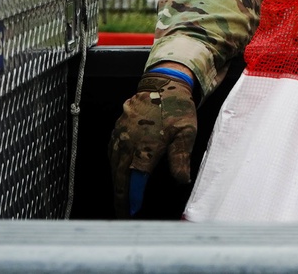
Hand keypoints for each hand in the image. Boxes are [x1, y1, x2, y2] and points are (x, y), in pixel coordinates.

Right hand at [107, 70, 196, 217]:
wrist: (164, 84)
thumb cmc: (177, 109)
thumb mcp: (186, 133)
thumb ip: (180, 158)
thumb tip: (181, 181)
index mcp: (145, 146)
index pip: (135, 179)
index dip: (132, 197)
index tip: (131, 211)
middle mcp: (129, 142)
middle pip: (120, 175)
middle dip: (120, 196)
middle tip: (122, 213)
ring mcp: (120, 134)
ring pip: (113, 164)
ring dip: (116, 182)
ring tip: (120, 198)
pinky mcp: (117, 128)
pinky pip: (111, 151)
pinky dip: (113, 165)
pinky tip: (117, 172)